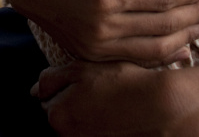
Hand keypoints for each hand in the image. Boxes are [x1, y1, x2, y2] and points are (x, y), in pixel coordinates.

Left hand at [32, 60, 198, 136]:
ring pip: (79, 128)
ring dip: (88, 117)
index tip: (85, 84)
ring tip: (110, 105)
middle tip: (99, 93)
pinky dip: (102, 127)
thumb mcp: (82, 69)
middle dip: (74, 105)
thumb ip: (52, 79)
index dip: (65, 89)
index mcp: (57, 116)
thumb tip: (36, 91)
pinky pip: (94, 134)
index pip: (48, 102)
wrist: (162, 106)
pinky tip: (117, 117)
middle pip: (62, 118)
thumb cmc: (122, 84)